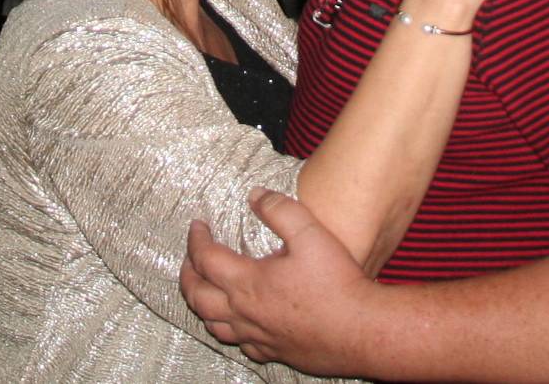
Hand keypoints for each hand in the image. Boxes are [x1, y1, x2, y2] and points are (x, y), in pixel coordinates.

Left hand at [181, 188, 373, 373]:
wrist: (360, 330)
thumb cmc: (336, 283)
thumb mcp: (309, 233)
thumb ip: (279, 209)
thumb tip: (255, 195)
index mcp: (248, 283)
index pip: (206, 259)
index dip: (196, 239)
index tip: (197, 225)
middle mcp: (245, 313)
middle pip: (198, 297)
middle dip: (188, 274)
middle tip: (190, 258)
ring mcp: (257, 336)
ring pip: (213, 325)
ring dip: (202, 304)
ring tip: (205, 289)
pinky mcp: (274, 352)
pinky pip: (239, 343)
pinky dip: (229, 328)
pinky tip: (240, 322)